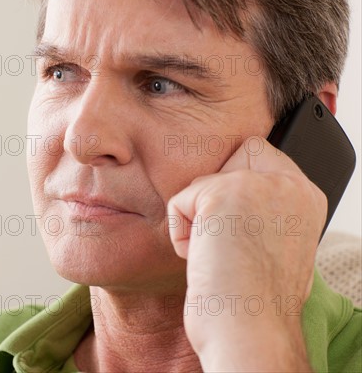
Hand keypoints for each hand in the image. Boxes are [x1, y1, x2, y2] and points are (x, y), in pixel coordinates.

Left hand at [166, 136, 326, 371]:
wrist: (250, 331)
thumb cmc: (257, 297)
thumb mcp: (276, 242)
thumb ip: (263, 208)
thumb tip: (229, 198)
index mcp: (305, 197)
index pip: (261, 154)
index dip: (237, 179)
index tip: (231, 216)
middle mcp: (289, 185)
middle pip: (233, 155)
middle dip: (216, 195)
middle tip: (224, 237)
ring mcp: (257, 185)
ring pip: (202, 182)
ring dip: (198, 221)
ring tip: (219, 254)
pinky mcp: (222, 194)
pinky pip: (180, 201)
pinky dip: (181, 233)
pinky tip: (202, 257)